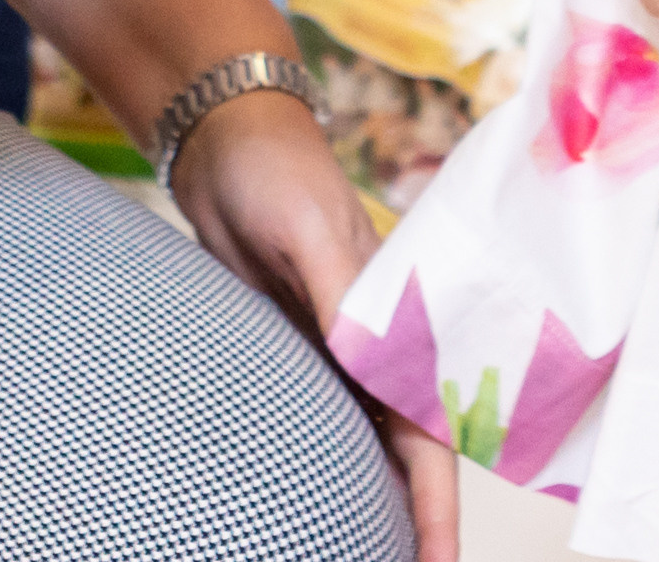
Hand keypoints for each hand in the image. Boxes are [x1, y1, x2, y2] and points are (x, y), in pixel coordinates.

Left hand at [173, 91, 457, 561]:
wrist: (221, 139)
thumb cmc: (273, 171)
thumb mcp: (308, 228)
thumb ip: (340, 299)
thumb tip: (367, 368)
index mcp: (397, 314)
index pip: (427, 427)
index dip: (437, 502)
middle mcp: (373, 341)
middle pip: (407, 450)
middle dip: (418, 520)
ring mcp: (331, 348)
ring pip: (367, 444)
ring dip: (377, 500)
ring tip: (373, 556)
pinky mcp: (291, 347)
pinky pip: (320, 421)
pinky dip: (331, 466)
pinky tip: (322, 504)